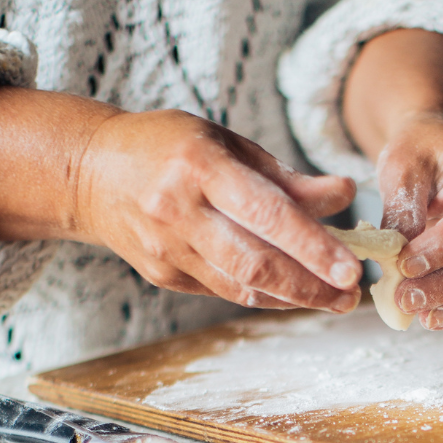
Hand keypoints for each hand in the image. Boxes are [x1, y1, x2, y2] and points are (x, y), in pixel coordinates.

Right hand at [0, 88, 360, 311]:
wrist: (91, 172)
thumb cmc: (169, 147)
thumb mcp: (226, 143)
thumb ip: (285, 176)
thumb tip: (344, 196)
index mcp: (200, 165)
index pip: (266, 213)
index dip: (312, 246)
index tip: (350, 267)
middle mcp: (179, 210)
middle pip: (255, 262)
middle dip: (310, 285)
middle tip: (351, 294)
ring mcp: (167, 249)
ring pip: (241, 286)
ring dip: (294, 298)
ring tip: (333, 299)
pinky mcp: (163, 275)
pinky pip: (225, 290)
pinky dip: (265, 295)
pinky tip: (294, 293)